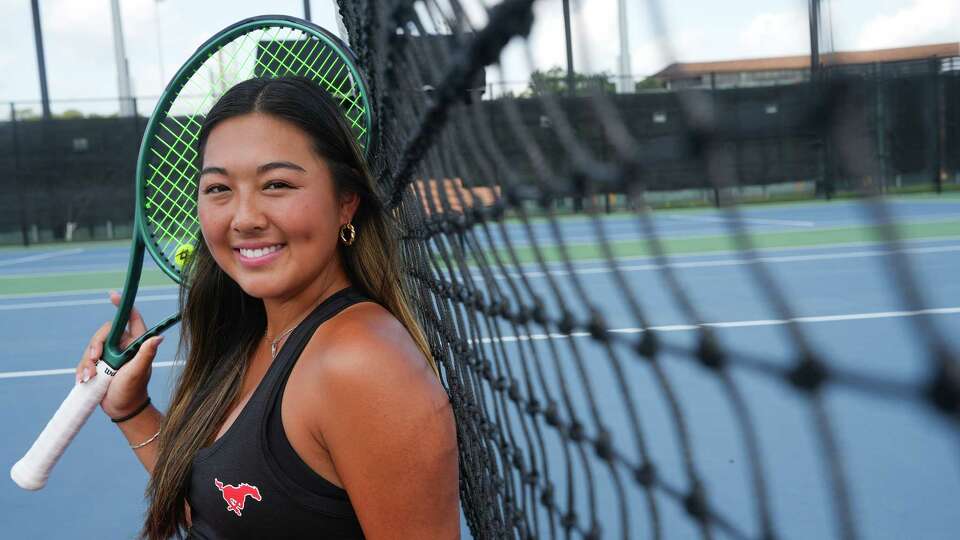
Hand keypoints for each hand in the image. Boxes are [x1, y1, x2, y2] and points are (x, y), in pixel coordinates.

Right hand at [74, 291, 163, 419]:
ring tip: (89, 377)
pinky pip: (85, 360)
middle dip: (95, 345)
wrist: (122, 409)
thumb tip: (159, 337)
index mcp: (136, 343)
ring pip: (91, 347)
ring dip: (87, 362)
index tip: (113, 295)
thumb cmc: (133, 390)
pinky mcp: (99, 365)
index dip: (123, 306)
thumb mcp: (138, 371)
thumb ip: (146, 354)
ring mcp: (110, 355)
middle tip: (94, 360)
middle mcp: (123, 346)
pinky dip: (82, 369)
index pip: (131, 318)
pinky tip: (83, 379)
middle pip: (104, 333)